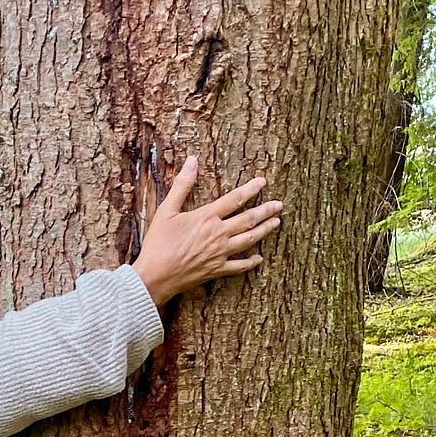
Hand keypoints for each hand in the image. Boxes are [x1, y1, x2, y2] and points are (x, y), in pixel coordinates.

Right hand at [131, 156, 281, 307]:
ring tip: (276, 223)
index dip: (250, 189)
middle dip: (265, 210)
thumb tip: (192, 161)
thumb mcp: (167, 210)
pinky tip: (259, 258)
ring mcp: (219, 253)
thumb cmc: (158, 243)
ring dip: (264, 230)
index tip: (262, 182)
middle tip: (279, 205)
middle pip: (247, 219)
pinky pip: (239, 266)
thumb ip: (182, 185)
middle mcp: (218, 234)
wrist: (155, 275)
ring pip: (248, 240)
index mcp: (206, 217)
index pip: (234, 199)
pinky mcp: (216, 269)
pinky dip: (250, 262)